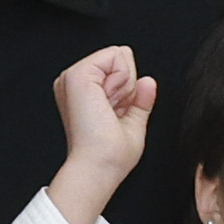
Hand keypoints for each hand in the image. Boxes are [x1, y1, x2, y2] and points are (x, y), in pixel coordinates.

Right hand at [45, 45, 152, 223]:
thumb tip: (148, 82)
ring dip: (124, 86)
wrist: (98, 166)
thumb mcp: (132, 124)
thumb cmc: (109, 157)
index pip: (120, 69)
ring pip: (119, 56)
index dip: (128, 92)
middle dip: (127, 86)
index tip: (115, 115)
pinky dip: (122, 80)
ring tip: (108, 109)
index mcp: (85, 94)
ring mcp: (74, 77)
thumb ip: (140, 101)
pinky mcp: (77, 74)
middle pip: (121, 58)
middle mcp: (77, 84)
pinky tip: (107, 102)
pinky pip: (115, 56)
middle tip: (112, 112)